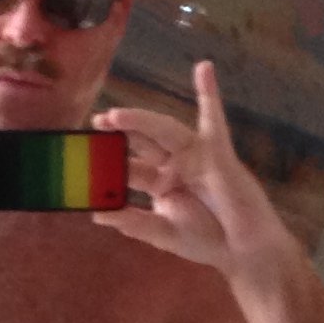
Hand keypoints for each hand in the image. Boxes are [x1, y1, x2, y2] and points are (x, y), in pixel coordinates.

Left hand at [93, 61, 298, 282]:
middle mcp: (174, 165)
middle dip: (119, 132)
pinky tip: (204, 70)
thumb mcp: (164, 234)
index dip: (105, 166)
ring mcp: (195, 157)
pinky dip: (209, 95)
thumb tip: (96, 214)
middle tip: (96, 123)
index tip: (79, 161)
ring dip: (141, 120)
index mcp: (160, 183)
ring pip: (164, 131)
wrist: (244, 252)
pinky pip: (213, 122)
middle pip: (141, 143)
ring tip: (115, 115)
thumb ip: (133, 223)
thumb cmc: (208, 241)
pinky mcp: (218, 153)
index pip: (127, 169)